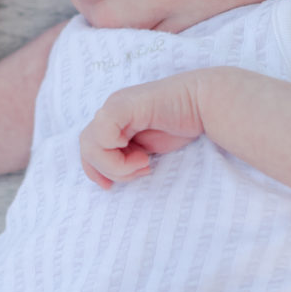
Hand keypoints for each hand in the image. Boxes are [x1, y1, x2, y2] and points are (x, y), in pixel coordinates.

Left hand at [80, 73, 204, 188]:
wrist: (203, 104)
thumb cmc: (181, 126)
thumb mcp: (145, 148)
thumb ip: (124, 155)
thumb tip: (107, 177)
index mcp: (112, 121)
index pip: (87, 148)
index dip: (94, 171)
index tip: (109, 187)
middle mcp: (110, 112)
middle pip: (86, 149)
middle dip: (108, 170)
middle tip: (139, 170)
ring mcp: (114, 107)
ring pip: (90, 145)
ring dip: (115, 165)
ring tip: (143, 162)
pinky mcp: (121, 106)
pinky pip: (103, 134)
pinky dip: (117, 153)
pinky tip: (142, 154)